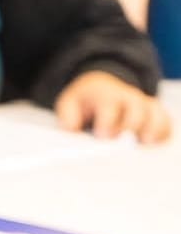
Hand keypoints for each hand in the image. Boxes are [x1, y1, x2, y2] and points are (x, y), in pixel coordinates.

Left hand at [55, 71, 171, 143]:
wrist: (102, 88)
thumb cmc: (86, 100)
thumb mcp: (69, 103)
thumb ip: (67, 115)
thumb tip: (71, 129)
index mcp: (107, 95)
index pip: (110, 106)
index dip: (107, 122)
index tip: (102, 136)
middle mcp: (129, 99)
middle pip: (137, 110)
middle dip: (130, 126)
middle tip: (123, 144)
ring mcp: (144, 107)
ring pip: (156, 115)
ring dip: (153, 129)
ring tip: (144, 142)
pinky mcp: (155, 116)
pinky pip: (166, 123)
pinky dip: (163, 134)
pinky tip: (153, 145)